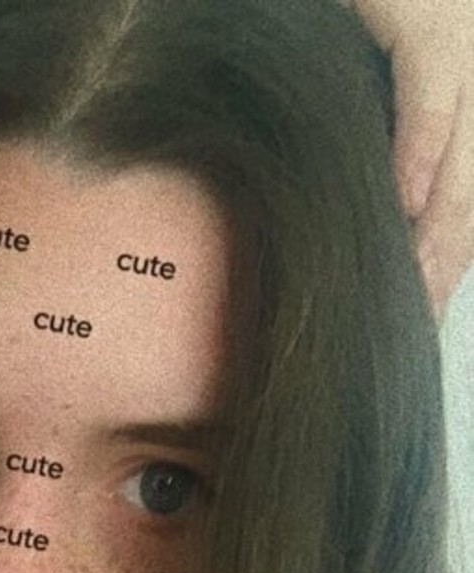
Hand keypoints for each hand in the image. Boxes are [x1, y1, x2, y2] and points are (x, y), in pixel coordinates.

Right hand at [347, 0, 473, 319]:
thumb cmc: (343, 12)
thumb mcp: (373, 83)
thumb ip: (390, 141)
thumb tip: (386, 211)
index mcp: (466, 84)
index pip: (471, 180)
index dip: (457, 243)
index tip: (430, 300)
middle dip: (452, 249)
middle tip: (423, 310)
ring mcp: (463, 37)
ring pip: (466, 150)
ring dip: (441, 224)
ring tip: (419, 281)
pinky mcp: (431, 18)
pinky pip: (431, 97)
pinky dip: (418, 154)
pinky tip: (404, 204)